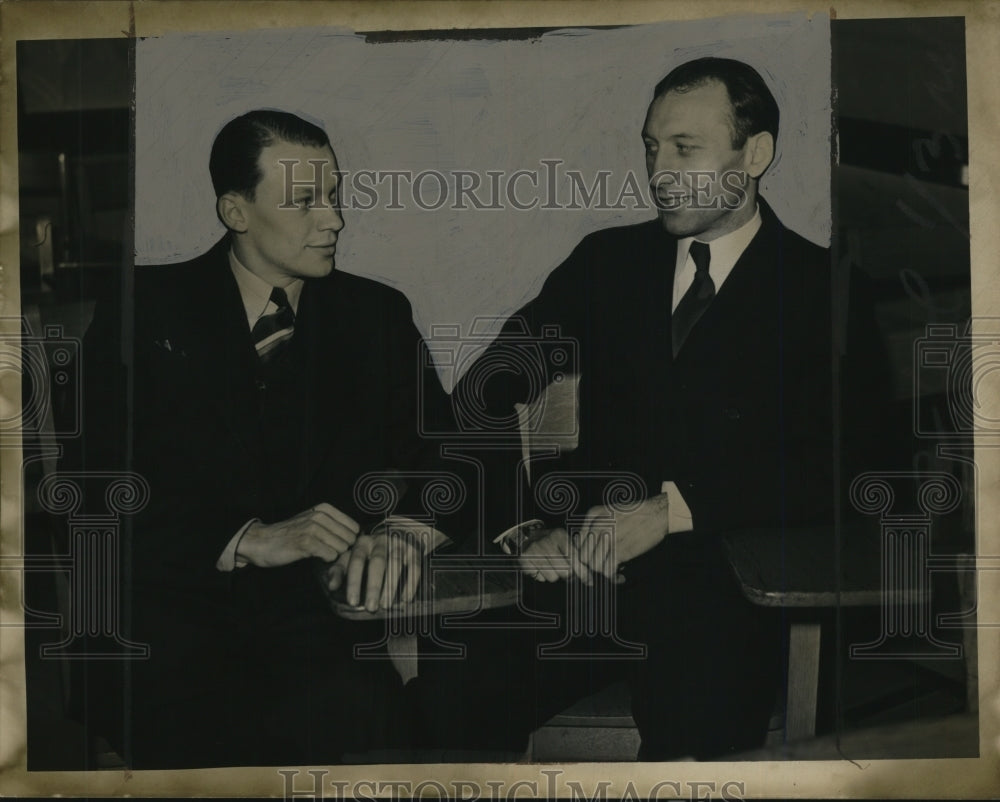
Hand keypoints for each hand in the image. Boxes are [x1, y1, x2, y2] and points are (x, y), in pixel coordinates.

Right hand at [237, 503, 358, 567]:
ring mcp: (313, 528)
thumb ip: (334, 526)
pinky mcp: (306, 542)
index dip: (348, 540)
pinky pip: (331, 555)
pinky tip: (314, 557)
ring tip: (319, 554)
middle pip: (350, 539)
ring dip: (333, 555)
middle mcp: (320, 515)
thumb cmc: (290, 535)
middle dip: (342, 549)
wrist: (261, 542)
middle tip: (327, 551)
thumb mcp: (313, 522)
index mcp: (324, 509)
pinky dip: (325, 560)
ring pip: (342, 548)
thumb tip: (359, 537)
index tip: (336, 544)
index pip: (354, 527)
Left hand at [341, 524, 426, 611]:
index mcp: (363, 543)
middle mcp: (381, 541)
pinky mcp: (414, 550)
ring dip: (391, 585)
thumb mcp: (352, 556)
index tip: (353, 602)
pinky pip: (414, 566)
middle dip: (374, 586)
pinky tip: (405, 598)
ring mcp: (399, 544)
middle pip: (378, 562)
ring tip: (386, 605)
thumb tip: (332, 587)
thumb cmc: (370, 552)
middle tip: (370, 607)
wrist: (399, 532)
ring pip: (396, 563)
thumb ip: (340, 570)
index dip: (354, 581)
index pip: (356, 561)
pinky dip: (411, 583)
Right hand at [519, 527, 592, 583]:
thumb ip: (577, 557)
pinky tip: (540, 566)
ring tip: (550, 565)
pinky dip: (542, 575)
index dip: (582, 572)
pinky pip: (540, 578)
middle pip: (565, 571)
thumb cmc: (551, 542)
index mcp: (559, 535)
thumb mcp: (564, 542)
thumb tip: (589, 579)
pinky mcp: (524, 560)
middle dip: (567, 574)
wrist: (527, 537)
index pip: (574, 558)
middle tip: (565, 569)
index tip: (589, 581)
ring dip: (554, 575)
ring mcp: (533, 550)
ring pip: (553, 577)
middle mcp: (546, 541)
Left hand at [576, 493, 670, 578]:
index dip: (584, 555)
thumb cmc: (636, 514)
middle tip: (604, 568)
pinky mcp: (620, 550)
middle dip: (592, 566)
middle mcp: (597, 525)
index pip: (577, 542)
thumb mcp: (610, 512)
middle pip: (583, 556)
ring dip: (604, 572)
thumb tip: (588, 548)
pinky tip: (620, 577)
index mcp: (593, 515)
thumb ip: (596, 526)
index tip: (593, 561)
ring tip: (614, 572)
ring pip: (594, 565)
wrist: (657, 512)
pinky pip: (608, 570)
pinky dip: (613, 577)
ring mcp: (608, 538)